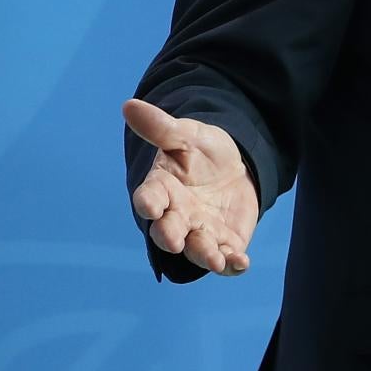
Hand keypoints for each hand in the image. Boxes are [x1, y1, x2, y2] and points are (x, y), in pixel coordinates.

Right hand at [124, 98, 258, 275]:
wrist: (233, 167)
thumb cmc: (201, 151)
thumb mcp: (187, 135)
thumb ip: (161, 127)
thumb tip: (129, 105)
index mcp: (161, 189)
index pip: (149, 198)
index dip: (147, 202)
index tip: (149, 205)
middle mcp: (177, 215)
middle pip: (168, 230)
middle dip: (170, 237)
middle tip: (173, 241)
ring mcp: (200, 231)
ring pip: (197, 249)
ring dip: (204, 256)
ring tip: (214, 259)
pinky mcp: (225, 242)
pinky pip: (226, 258)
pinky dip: (231, 265)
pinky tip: (240, 263)